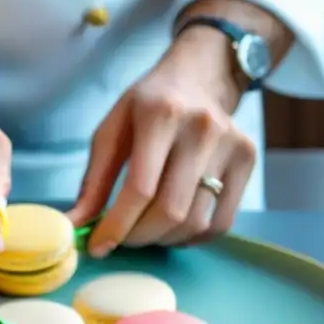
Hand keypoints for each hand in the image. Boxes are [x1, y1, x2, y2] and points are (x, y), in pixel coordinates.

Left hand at [67, 29, 256, 255]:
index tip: (98, 247)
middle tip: (122, 238)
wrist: (200, 76)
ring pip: (196, 222)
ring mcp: (231, 144)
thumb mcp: (113, 129)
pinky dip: (192, 237)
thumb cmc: (149, 106)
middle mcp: (201, 128)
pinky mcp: (248, 160)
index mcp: (160, 114)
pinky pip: (221, 222)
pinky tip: (174, 228)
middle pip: (170, 211)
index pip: (140, 188)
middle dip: (138, 237)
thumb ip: (94, 180)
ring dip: (163, 239)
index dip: (116, 226)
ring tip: (146, 230)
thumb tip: (75, 225)